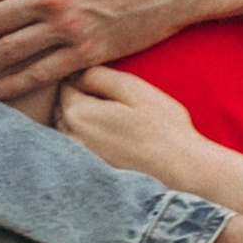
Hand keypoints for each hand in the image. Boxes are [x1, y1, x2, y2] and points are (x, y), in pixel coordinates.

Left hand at [55, 64, 202, 189]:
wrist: (180, 170)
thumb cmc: (161, 126)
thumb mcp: (132, 89)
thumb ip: (98, 77)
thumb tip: (75, 72)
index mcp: (78, 114)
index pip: (63, 85)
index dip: (82, 76)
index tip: (104, 77)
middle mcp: (71, 138)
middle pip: (62, 107)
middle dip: (77, 96)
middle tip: (109, 94)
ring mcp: (80, 158)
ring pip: (67, 127)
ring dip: (80, 116)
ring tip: (111, 113)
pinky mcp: (91, 170)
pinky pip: (78, 145)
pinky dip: (86, 136)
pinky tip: (111, 134)